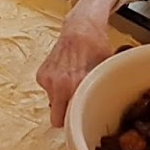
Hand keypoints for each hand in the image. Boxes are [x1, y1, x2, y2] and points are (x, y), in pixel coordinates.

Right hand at [37, 0, 122, 126]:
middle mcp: (57, 85)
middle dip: (67, 116)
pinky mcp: (41, 74)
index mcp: (74, 85)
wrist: (81, 26)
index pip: (68, 121)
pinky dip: (56, 88)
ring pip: (53, 104)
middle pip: (57, 118)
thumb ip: (101, 89)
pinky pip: (49, 91)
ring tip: (74, 84)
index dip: (75, 123)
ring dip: (62, 99)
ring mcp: (47, 80)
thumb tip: (107, 105)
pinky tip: (67, 75)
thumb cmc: (96, 45)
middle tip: (79, 106)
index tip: (81, 122)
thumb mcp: (105, 69)